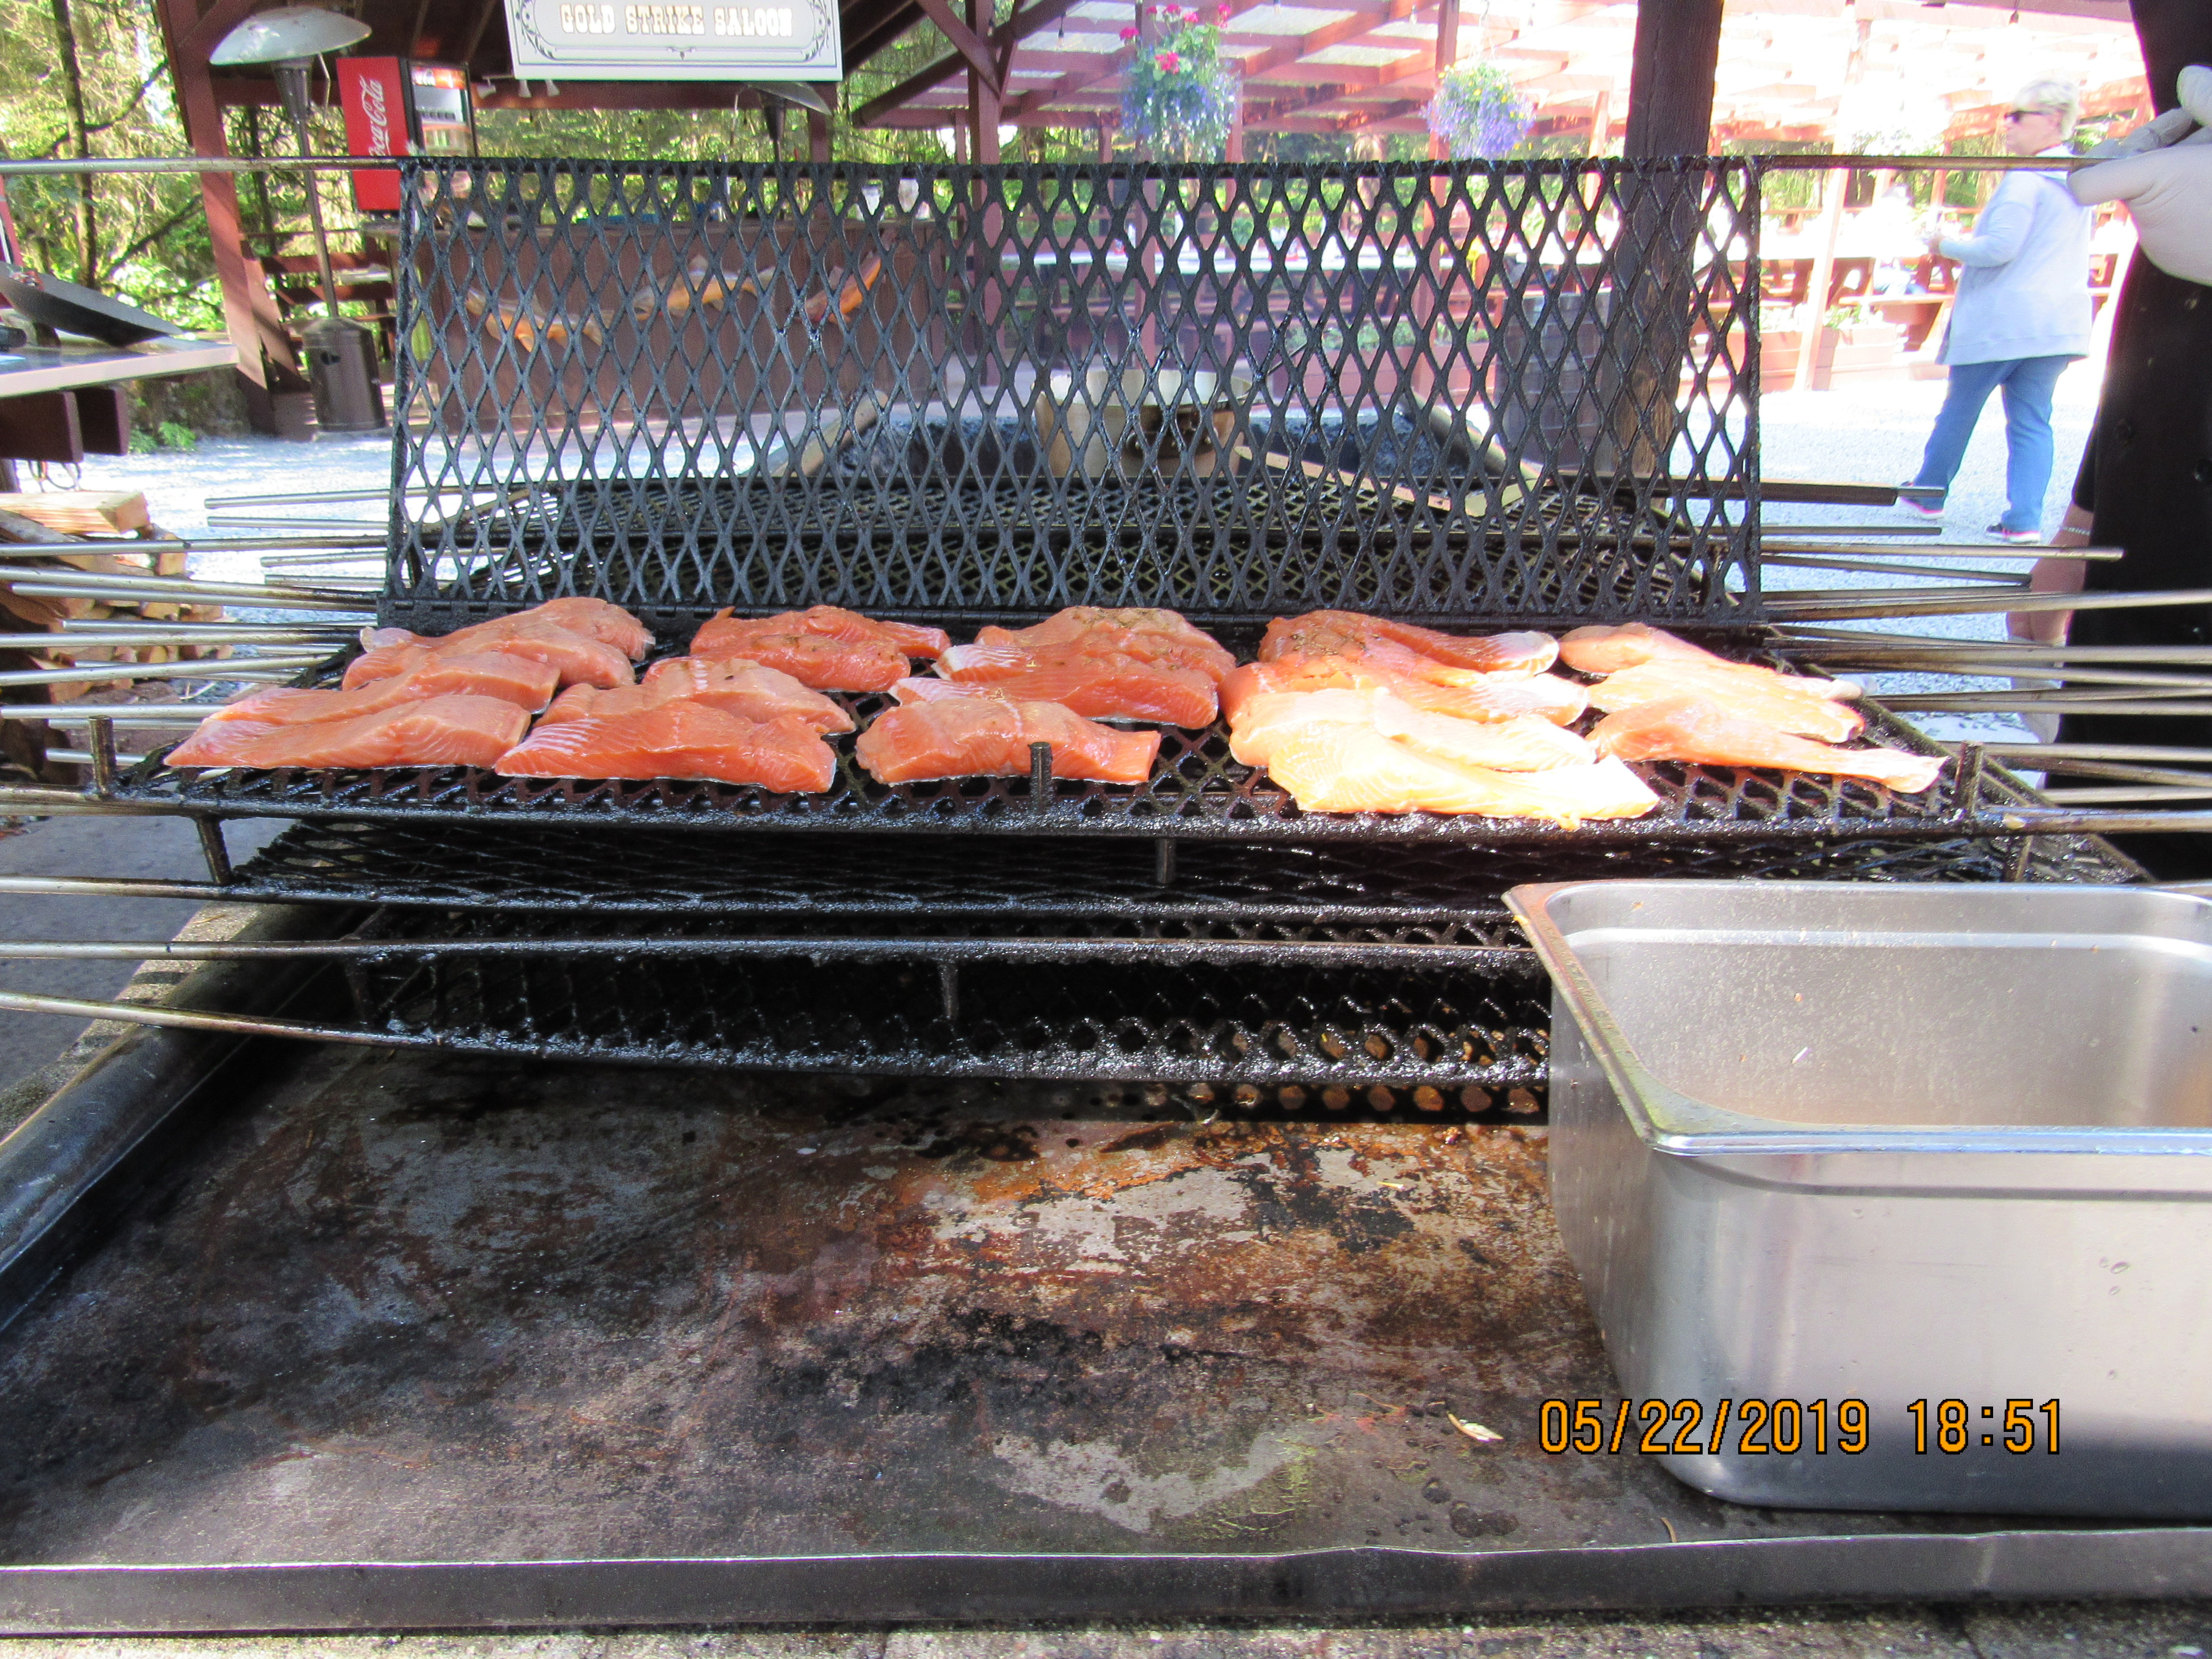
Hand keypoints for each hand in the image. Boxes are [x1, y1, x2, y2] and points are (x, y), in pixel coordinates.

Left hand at [2070, 65, 2211, 284]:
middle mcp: (2148, 219)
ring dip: (2177, 168)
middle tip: (2195, 122)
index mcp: (2157, 182)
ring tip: (2211, 151)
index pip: (2089, 183)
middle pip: (2128, 176)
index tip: (2121, 144)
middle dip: (2158, 144)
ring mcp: (2160, 245)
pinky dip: (2186, 198)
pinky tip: (2211, 184)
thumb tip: (2187, 77)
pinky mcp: (2174, 260)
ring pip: (2152, 195)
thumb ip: (2209, 100)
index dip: (2093, 161)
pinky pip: (2168, 220)